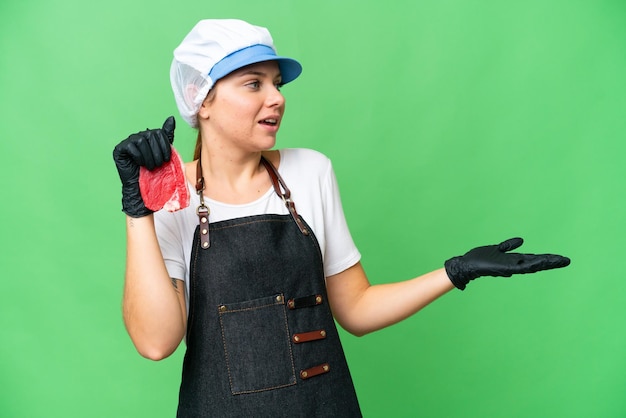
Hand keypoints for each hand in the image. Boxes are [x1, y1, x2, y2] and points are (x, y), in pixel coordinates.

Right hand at [113, 116, 175, 216]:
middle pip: (150, 134)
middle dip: (158, 152)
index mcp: (149, 137)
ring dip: (149, 156)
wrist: (143, 190)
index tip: (167, 159)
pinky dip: (139, 156)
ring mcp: (128, 142)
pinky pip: (131, 146)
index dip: (165, 146)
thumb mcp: (164, 153)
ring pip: (141, 140)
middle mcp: (137, 137)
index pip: (159, 132)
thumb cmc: (155, 174)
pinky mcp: (119, 149)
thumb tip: (171, 118)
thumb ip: (167, 136)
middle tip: (158, 165)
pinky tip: (140, 165)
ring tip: (150, 167)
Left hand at [444, 237, 569, 289]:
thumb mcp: (497, 249)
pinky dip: (529, 265)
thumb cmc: (481, 258)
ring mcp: (510, 267)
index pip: (535, 258)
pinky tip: (538, 263)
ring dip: (544, 263)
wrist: (468, 265)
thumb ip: (509, 246)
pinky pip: (519, 267)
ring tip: (558, 261)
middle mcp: (515, 264)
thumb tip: (522, 240)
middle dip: (551, 262)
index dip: (548, 258)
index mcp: (514, 259)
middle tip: (567, 260)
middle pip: (537, 262)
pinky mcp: (504, 268)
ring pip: (531, 265)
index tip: (562, 258)